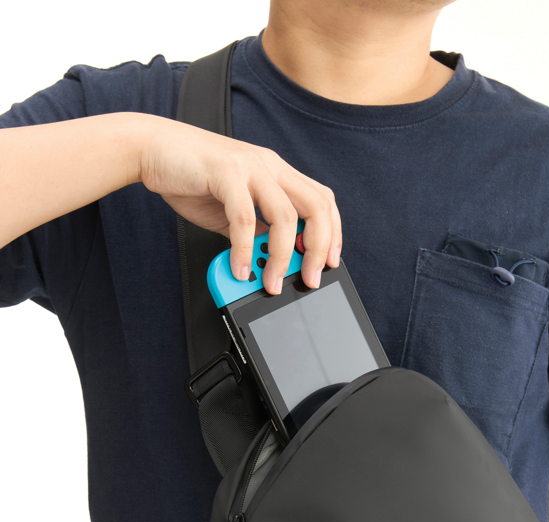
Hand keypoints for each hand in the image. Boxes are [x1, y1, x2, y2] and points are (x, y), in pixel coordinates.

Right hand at [138, 116, 340, 293]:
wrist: (153, 149)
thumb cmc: (193, 178)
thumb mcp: (233, 212)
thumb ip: (256, 232)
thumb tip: (271, 262)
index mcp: (277, 173)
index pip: (322, 201)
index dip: (332, 233)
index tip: (330, 263)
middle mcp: (270, 166)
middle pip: (316, 207)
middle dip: (319, 249)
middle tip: (309, 279)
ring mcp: (250, 166)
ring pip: (286, 216)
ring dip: (281, 258)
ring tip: (270, 282)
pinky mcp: (226, 172)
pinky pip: (245, 218)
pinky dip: (244, 250)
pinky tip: (239, 269)